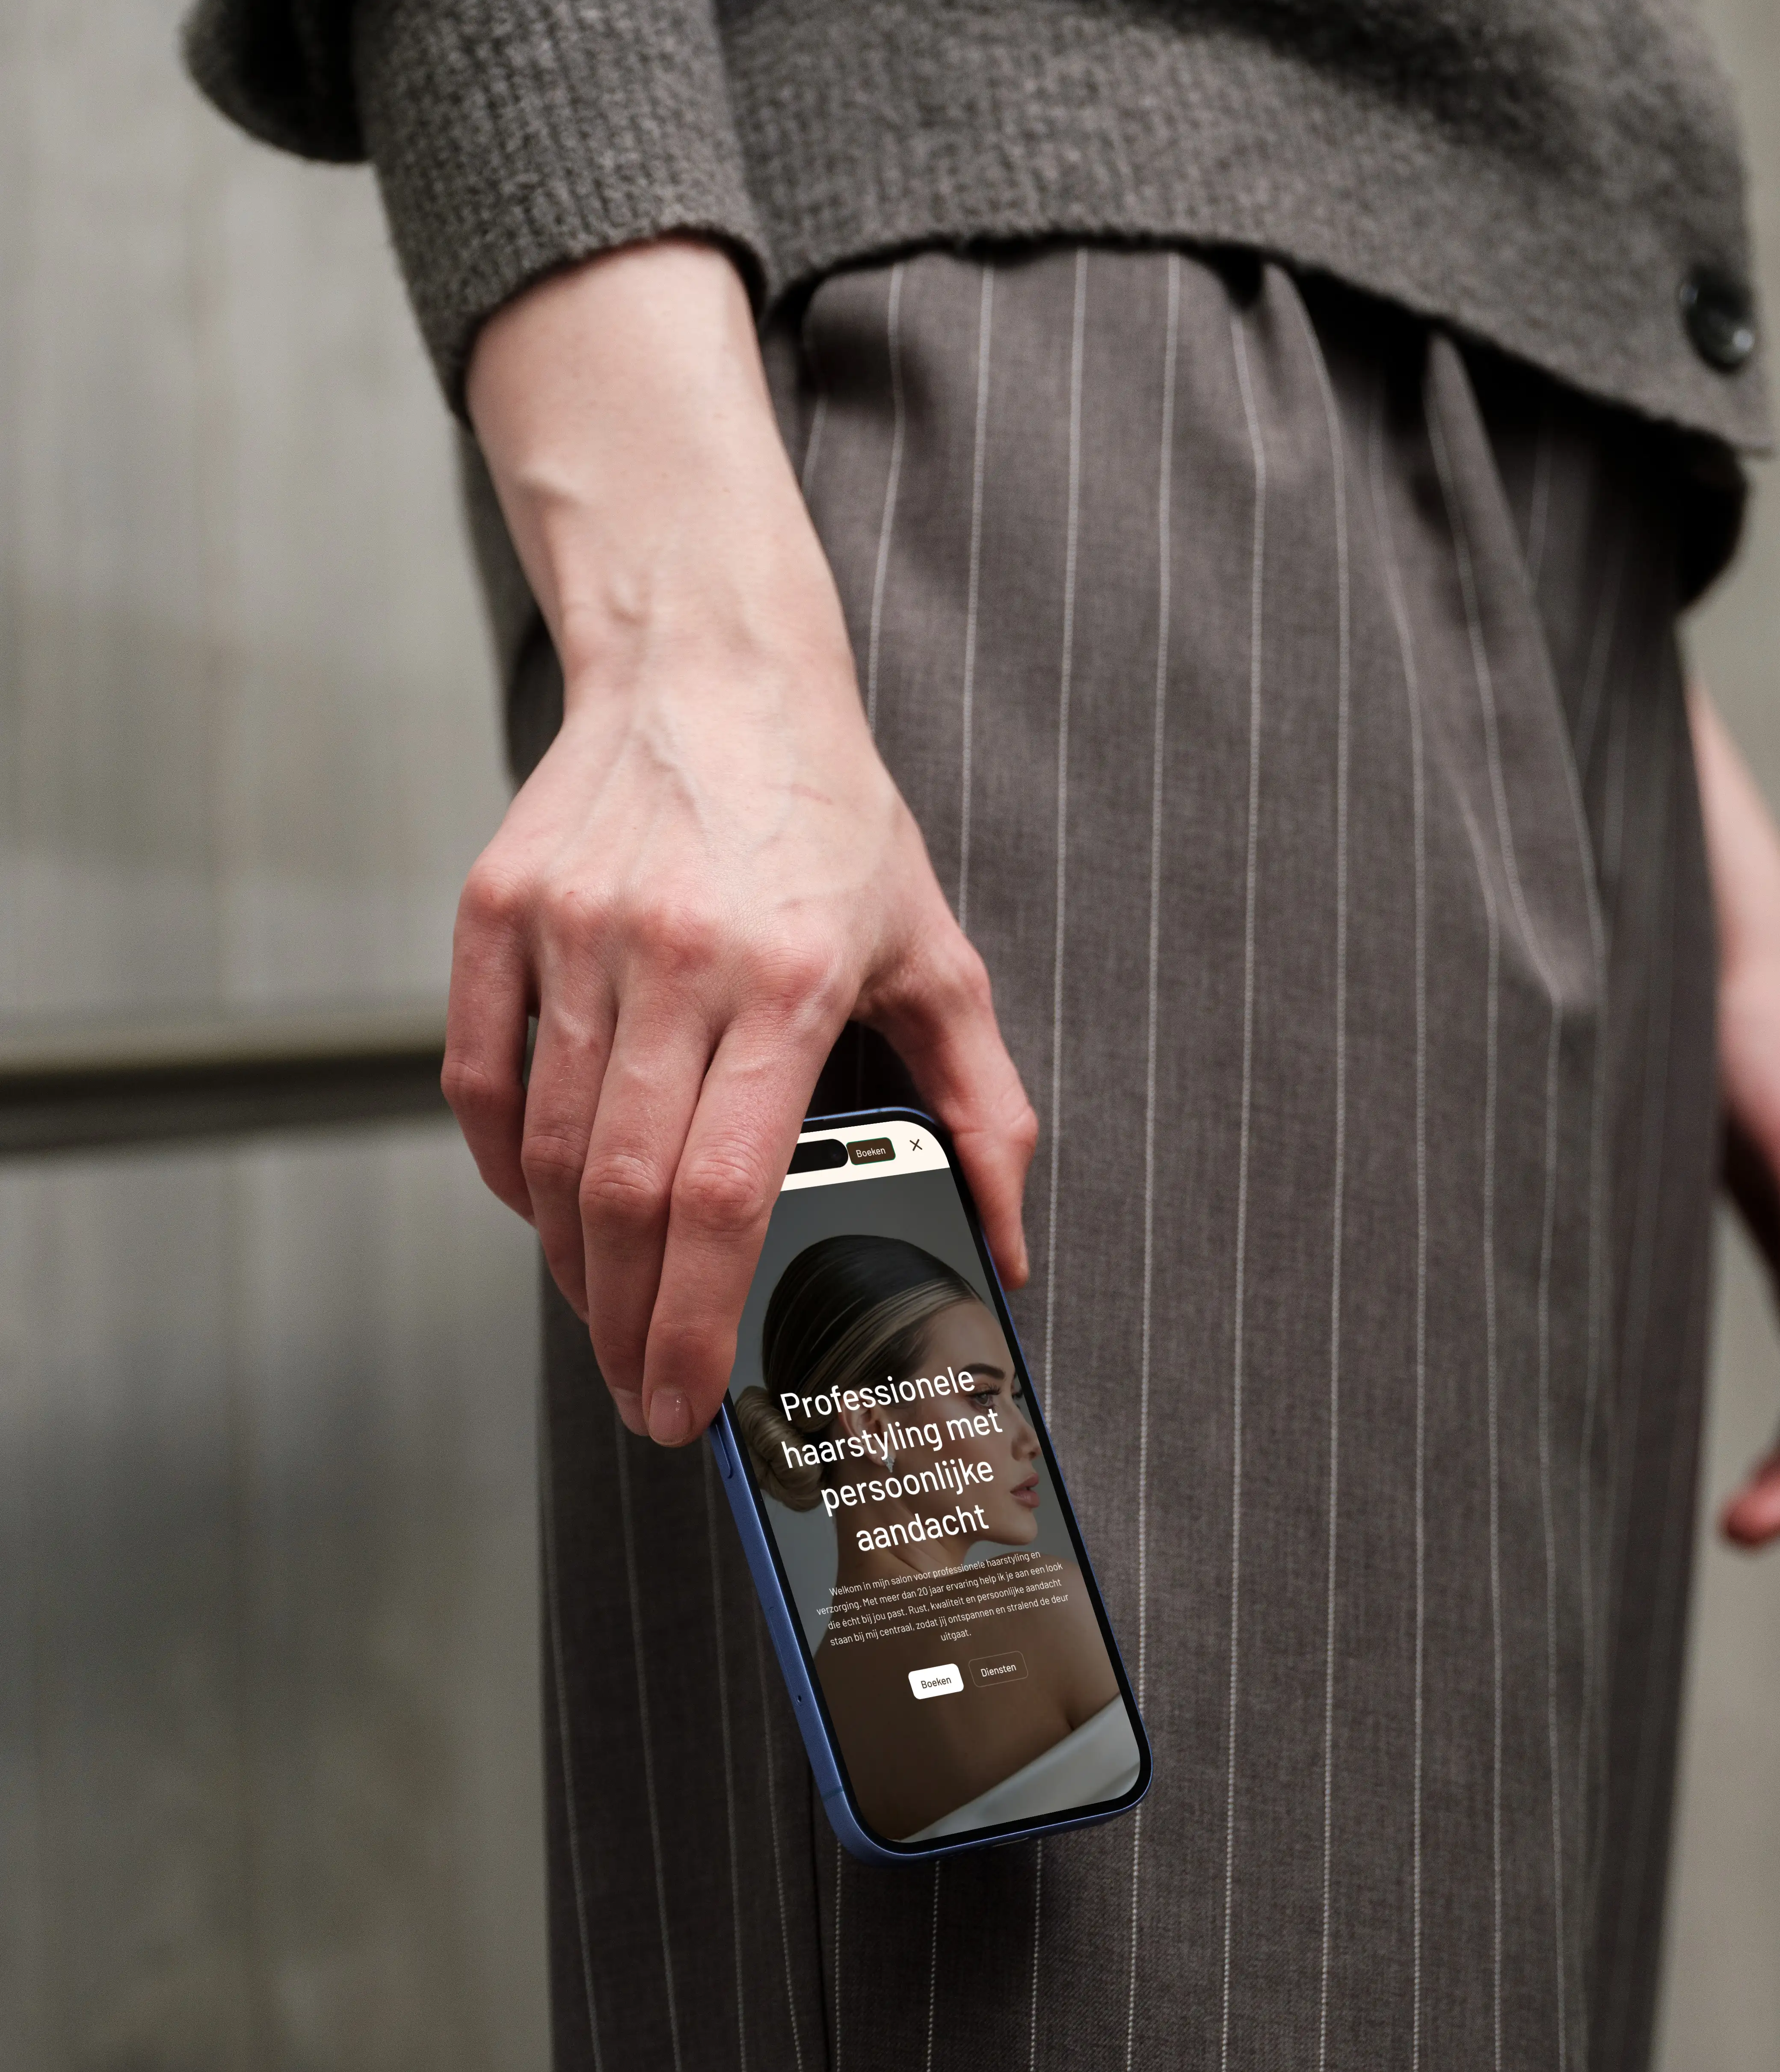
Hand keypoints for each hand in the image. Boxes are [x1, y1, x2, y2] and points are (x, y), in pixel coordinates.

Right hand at [444, 241, 1035, 1445]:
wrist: (713, 666)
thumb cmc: (829, 818)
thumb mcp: (937, 954)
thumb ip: (984, 1110)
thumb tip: (1005, 1248)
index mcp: (787, 980)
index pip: (726, 1195)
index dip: (698, 1322)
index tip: (687, 1405)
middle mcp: (672, 958)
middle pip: (627, 1197)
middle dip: (629, 1327)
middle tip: (645, 1397)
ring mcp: (570, 932)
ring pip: (550, 1153)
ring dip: (574, 1263)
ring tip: (609, 1316)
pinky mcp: (498, 912)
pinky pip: (483, 1081)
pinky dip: (509, 1168)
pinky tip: (549, 1210)